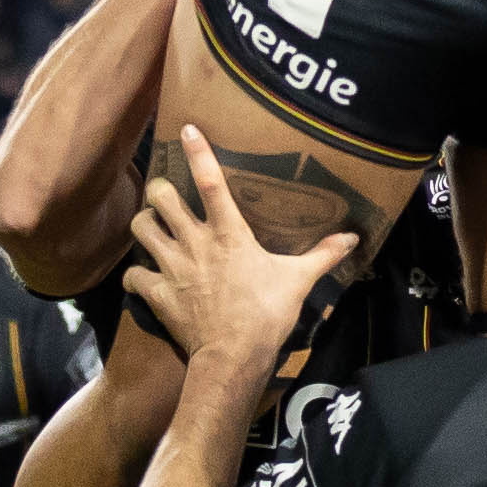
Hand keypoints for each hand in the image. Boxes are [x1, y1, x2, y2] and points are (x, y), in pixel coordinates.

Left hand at [125, 124, 356, 368]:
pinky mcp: (158, 293)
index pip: (210, 183)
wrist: (233, 357)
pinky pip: (134, 275)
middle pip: (161, 198)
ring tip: (151, 226)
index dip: (198, 153)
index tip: (186, 128)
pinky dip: (135, 274)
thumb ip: (322, 256)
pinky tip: (142, 277)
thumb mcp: (298, 281)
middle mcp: (195, 242)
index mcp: (229, 233)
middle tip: (166, 195)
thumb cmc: (266, 314)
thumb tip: (353, 238)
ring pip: (140, 229)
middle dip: (159, 190)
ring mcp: (172, 268)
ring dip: (143, 224)